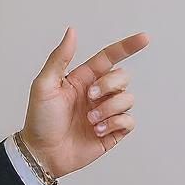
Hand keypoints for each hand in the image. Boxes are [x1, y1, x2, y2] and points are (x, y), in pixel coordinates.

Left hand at [22, 28, 149, 177]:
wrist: (42, 153)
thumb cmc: (40, 119)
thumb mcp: (44, 85)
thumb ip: (59, 58)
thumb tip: (72, 31)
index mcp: (84, 78)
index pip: (110, 57)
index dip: (128, 46)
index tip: (145, 38)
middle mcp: (98, 93)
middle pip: (123, 77)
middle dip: (110, 86)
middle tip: (90, 99)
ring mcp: (106, 112)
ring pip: (127, 99)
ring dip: (109, 109)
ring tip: (90, 121)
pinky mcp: (112, 132)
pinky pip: (129, 121)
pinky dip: (115, 124)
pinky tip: (97, 131)